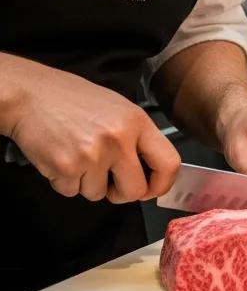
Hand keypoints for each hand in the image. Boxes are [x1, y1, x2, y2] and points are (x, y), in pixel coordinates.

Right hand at [1, 56, 180, 202]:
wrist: (32, 95)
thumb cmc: (75, 101)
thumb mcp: (120, 109)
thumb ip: (138, 138)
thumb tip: (150, 170)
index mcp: (138, 122)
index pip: (169, 163)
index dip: (162, 184)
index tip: (151, 189)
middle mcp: (119, 139)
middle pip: (135, 191)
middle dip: (122, 194)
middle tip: (111, 183)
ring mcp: (92, 155)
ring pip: (98, 195)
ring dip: (88, 184)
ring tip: (79, 157)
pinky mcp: (65, 167)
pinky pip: (72, 192)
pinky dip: (66, 182)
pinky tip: (63, 158)